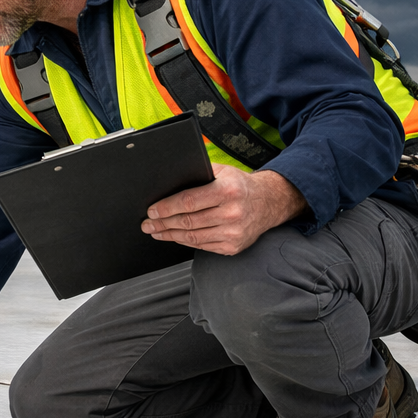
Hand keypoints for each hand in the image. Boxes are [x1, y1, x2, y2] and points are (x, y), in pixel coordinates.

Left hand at [141, 166, 305, 255]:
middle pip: (188, 221)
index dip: (166, 208)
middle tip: (148, 223)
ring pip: (192, 237)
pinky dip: (185, 241)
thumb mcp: (223, 171)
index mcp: (227, 191)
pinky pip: (202, 245)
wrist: (268, 203)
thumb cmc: (241, 186)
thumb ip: (199, 174)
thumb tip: (170, 180)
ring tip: (156, 231)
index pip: (189, 202)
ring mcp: (233, 233)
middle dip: (163, 223)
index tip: (152, 210)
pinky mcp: (232, 246)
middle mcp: (232, 213)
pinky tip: (175, 236)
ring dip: (170, 235)